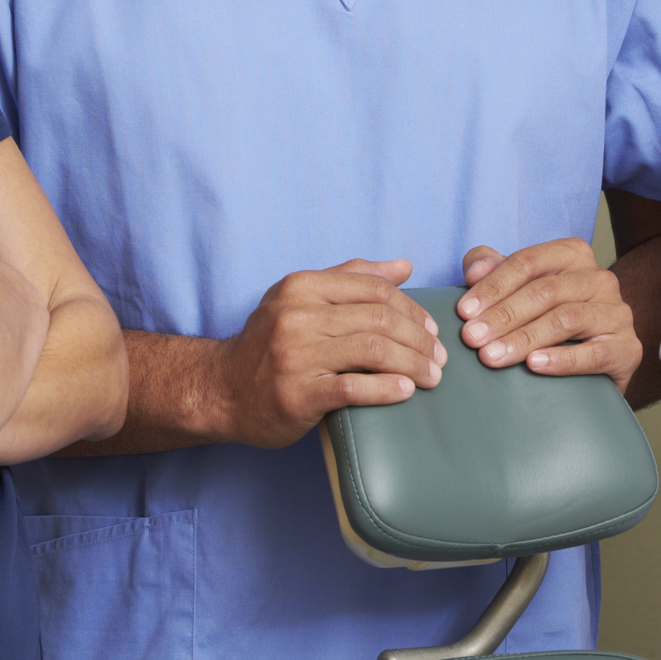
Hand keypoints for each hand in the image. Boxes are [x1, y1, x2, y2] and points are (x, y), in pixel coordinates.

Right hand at [213, 259, 446, 448]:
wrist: (221, 390)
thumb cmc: (269, 344)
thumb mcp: (300, 298)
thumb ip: (351, 278)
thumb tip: (404, 266)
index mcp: (302, 287)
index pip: (375, 289)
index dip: (412, 309)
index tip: (431, 329)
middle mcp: (297, 316)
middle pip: (380, 319)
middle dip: (420, 339)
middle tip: (439, 358)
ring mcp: (296, 355)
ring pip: (374, 350)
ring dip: (413, 364)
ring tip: (432, 377)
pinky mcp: (298, 393)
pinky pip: (354, 387)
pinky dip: (387, 388)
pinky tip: (405, 391)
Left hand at [457, 239, 640, 394]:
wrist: (597, 363)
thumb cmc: (551, 319)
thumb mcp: (521, 288)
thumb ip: (494, 270)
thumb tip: (473, 270)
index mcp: (573, 255)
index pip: (528, 263)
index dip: (493, 285)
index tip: (463, 311)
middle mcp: (600, 278)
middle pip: (545, 291)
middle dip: (503, 315)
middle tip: (471, 338)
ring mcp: (617, 313)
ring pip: (566, 319)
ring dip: (523, 338)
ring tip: (491, 357)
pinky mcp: (628, 349)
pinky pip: (594, 353)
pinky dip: (562, 360)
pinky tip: (534, 366)